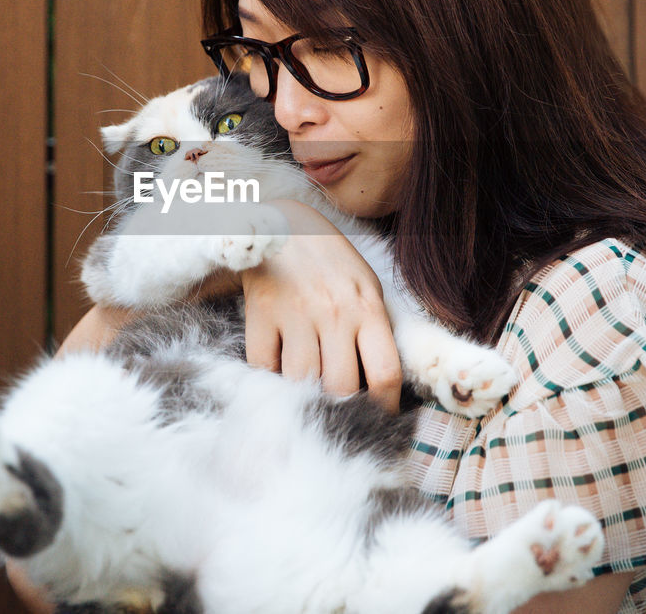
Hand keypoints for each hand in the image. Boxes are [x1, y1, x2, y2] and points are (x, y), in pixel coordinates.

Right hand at [240, 199, 402, 411]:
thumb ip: (373, 331)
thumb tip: (378, 388)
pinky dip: (270, 380)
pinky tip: (277, 377)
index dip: (384, 409)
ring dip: (304, 398)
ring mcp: (295, 313)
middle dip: (341, 411)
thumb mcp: (365, 287)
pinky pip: (264, 367)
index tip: (378, 422)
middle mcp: (334, 312)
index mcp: (368, 306)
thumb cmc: (331, 262)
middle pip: (340, 387)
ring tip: (306, 401)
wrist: (283, 223)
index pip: (385, 373)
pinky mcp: (261, 314)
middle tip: (338, 419)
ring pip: (302, 382)